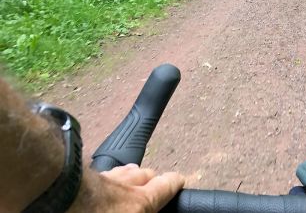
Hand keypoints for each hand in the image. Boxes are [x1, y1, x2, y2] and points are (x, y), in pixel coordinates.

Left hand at [69, 164, 184, 212]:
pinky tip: (95, 184)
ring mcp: (101, 177)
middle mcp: (124, 185)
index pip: (166, 185)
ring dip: (127, 176)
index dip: (175, 183)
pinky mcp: (79, 176)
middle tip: (150, 187)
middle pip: (145, 173)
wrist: (52, 197)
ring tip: (127, 182)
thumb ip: (140, 206)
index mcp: (139, 203)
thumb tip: (143, 203)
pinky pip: (99, 173)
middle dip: (149, 179)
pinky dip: (103, 178)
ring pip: (121, 170)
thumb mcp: (132, 210)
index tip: (179, 181)